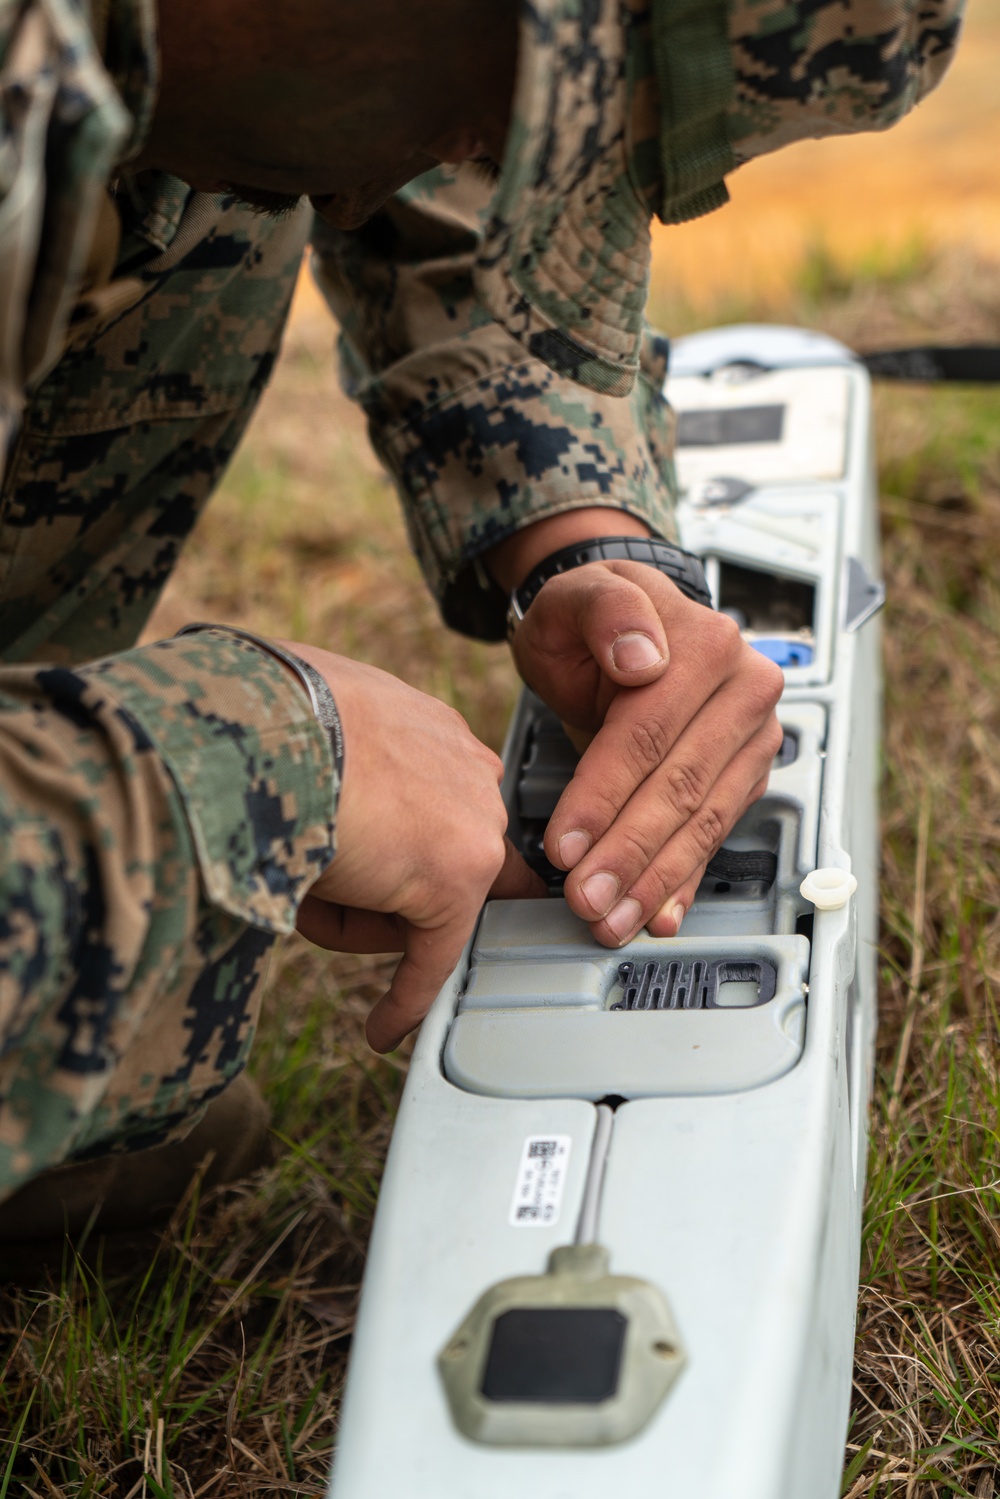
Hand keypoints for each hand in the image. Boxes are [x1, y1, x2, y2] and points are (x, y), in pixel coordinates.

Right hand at [279, 642, 544, 1051]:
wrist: (265, 729)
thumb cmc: (262, 721)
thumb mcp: (308, 734)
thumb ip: (337, 776)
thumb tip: (331, 842)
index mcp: (431, 730)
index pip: (445, 804)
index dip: (417, 848)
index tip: (411, 875)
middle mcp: (467, 772)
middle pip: (433, 861)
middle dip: (378, 888)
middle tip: (313, 879)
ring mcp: (472, 825)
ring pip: (420, 904)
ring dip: (355, 917)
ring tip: (293, 881)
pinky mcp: (457, 880)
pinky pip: (431, 957)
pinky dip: (405, 997)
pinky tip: (382, 1028)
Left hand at [508, 562, 783, 944]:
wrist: (623, 629)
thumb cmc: (591, 617)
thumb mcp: (577, 596)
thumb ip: (606, 611)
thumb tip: (642, 655)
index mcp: (707, 645)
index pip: (650, 734)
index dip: (604, 794)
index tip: (564, 842)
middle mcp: (744, 691)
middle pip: (681, 787)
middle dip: (628, 853)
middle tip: (585, 897)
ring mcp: (751, 737)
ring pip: (702, 821)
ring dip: (654, 880)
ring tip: (611, 918)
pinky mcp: (745, 774)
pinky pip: (714, 835)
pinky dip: (685, 881)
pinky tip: (661, 914)